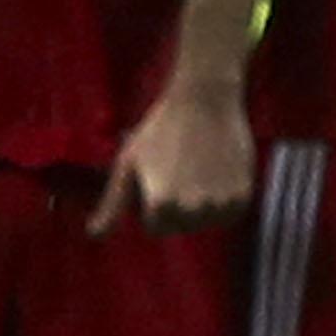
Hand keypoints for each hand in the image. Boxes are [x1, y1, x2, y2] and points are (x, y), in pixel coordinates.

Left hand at [93, 78, 252, 235]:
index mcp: (160, 206)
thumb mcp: (128, 164)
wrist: (205, 100)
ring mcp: (219, 205)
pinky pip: (228, 213)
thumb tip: (93, 235)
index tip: (157, 173)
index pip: (155, 227)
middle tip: (179, 167)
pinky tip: (217, 170)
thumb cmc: (160, 129)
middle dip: (177, 205)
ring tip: (198, 168)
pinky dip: (224, 198)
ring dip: (201, 204)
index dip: (152, 201)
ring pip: (205, 221)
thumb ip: (112, 205)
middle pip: (181, 227)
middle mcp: (192, 211)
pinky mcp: (242, 197)